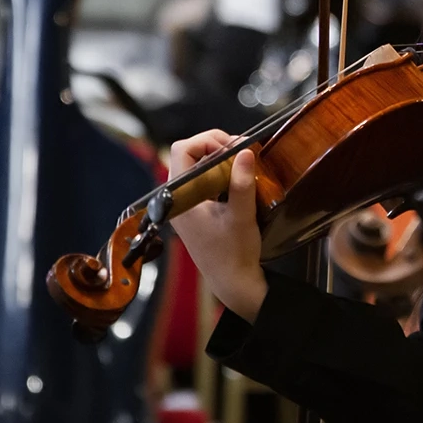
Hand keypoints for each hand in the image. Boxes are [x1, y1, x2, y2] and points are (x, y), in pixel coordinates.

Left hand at [168, 130, 267, 322]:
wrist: (232, 282)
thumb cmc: (234, 253)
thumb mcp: (242, 216)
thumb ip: (241, 183)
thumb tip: (245, 151)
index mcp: (180, 197)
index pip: (183, 150)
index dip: (208, 141)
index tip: (234, 147)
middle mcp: (178, 198)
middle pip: (190, 154)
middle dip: (217, 148)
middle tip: (243, 154)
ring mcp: (185, 204)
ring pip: (198, 166)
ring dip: (220, 161)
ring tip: (243, 166)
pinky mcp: (195, 210)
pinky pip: (203, 180)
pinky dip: (220, 174)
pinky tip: (238, 181)